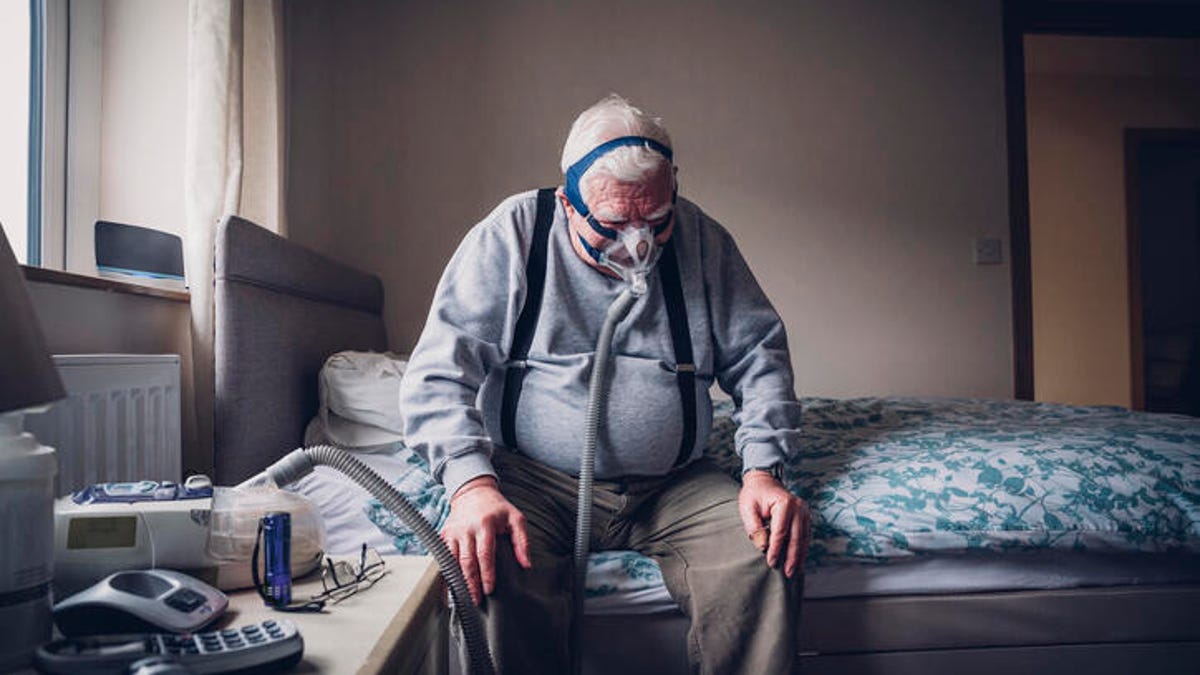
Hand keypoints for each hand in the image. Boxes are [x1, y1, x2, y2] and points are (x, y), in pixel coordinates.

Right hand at [441, 476, 531, 604]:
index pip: (485, 554)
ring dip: (457, 581)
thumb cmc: (497, 508)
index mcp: (485, 524)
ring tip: (462, 598)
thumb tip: (526, 565)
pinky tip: (446, 590)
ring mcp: (452, 532)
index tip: (490, 590)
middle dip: (471, 583)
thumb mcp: (515, 518)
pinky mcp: (443, 535)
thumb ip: (522, 541)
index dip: (487, 574)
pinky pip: (442, 558)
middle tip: (476, 600)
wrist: (473, 492)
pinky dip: (444, 574)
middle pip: (466, 561)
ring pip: (451, 561)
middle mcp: (466, 529)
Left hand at [738, 470, 810, 577]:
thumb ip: (754, 527)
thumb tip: (763, 547)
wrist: (764, 481)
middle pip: (796, 537)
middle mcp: (799, 507)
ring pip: (804, 538)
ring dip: (799, 556)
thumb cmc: (753, 495)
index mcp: (784, 503)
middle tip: (788, 573)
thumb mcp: (747, 508)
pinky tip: (798, 561)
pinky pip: (805, 536)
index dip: (776, 549)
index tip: (771, 562)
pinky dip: (802, 549)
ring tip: (795, 572)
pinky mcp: (805, 517)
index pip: (781, 531)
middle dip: (792, 557)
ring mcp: (804, 511)